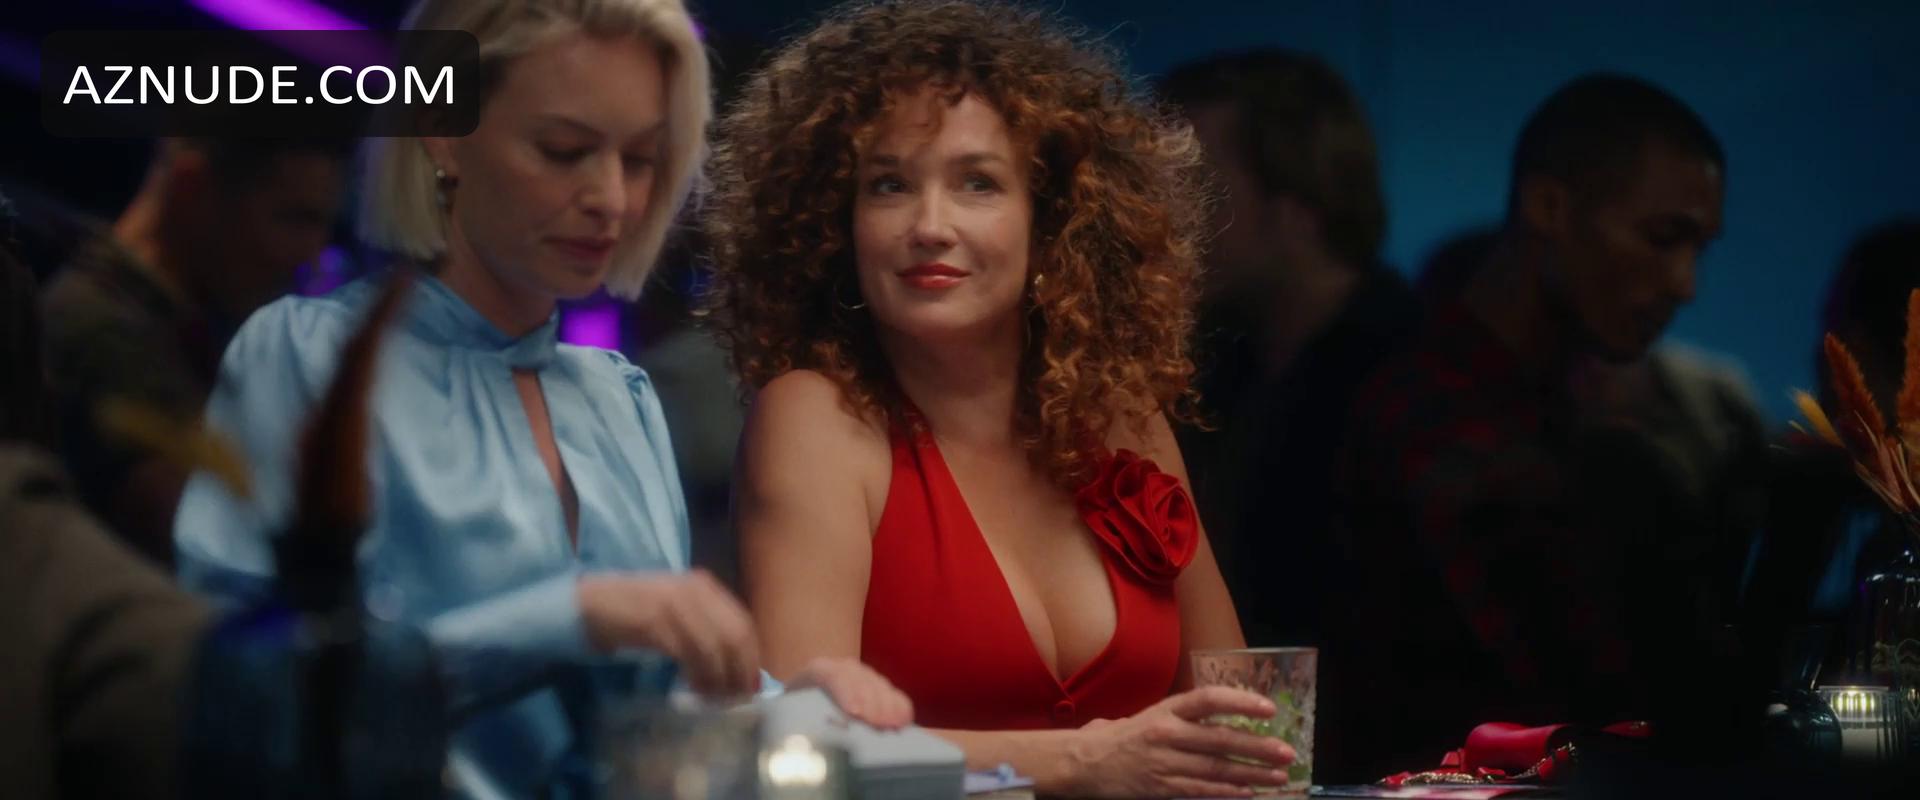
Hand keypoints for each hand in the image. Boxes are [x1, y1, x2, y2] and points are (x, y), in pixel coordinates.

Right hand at [577, 570, 760, 698]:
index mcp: (702, 586)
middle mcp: (693, 590)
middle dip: (739, 672)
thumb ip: (703, 627)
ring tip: (716, 699)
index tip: (751, 686)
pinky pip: (686, 652)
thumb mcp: (674, 611)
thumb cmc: (631, 612)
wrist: (585, 604)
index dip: (750, 658)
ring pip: (713, 647)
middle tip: (737, 699)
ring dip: (719, 679)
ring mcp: (673, 603)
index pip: (742, 623)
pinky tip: (695, 689)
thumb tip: (734, 663)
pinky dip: (696, 674)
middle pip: (734, 636)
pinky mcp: (653, 621)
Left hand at [786, 656, 913, 729]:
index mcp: (813, 672)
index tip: (855, 712)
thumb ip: (791, 715)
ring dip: (887, 704)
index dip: (845, 689)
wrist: (801, 709)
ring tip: (892, 724)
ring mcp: (859, 676)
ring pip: (876, 682)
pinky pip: (891, 692)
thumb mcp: (788, 712)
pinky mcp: (875, 688)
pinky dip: (898, 705)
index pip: (830, 673)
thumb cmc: (793, 716)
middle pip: (858, 676)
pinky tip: (903, 720)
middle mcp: (839, 668)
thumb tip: (796, 726)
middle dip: (871, 700)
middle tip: (879, 723)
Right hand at [1065, 686, 1295, 797]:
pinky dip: (1227, 792)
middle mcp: (1167, 733)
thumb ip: (1187, 716)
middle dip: (1258, 747)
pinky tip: (1248, 791)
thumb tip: (1229, 715)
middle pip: (1220, 739)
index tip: (1269, 709)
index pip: (1209, 699)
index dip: (1241, 702)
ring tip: (1278, 776)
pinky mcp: (1160, 787)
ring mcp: (1164, 762)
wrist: (1085, 762)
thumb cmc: (1123, 737)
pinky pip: (1200, 791)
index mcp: (1166, 710)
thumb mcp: (1154, 716)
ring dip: (1252, 773)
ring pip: (1216, 769)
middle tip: (1286, 752)